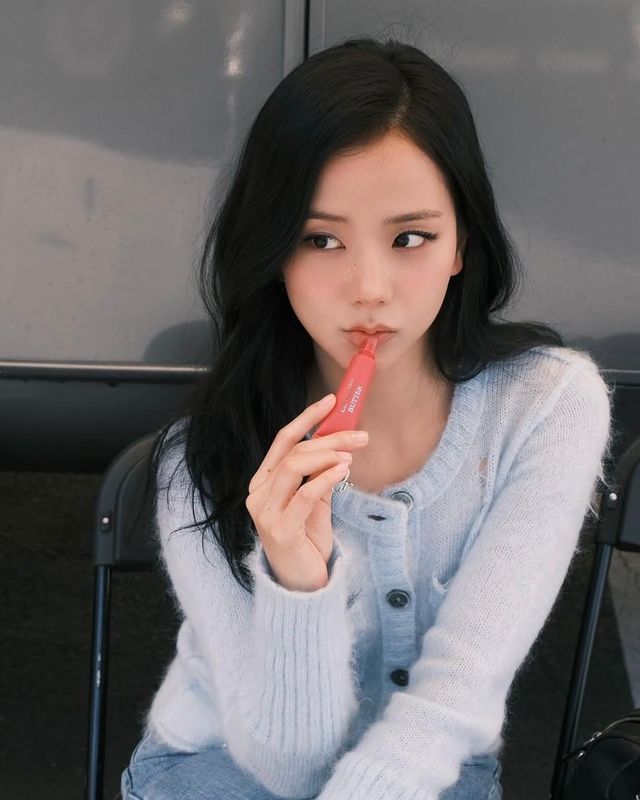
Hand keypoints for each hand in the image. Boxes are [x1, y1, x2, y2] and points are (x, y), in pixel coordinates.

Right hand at [245, 394, 368, 590]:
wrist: (301, 586)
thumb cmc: (307, 541)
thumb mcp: (316, 502)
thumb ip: (320, 475)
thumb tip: (340, 444)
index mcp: (264, 482)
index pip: (283, 440)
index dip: (306, 418)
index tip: (331, 401)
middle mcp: (258, 493)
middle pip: (292, 452)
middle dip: (328, 437)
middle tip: (359, 435)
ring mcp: (265, 512)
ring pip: (294, 467)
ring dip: (327, 455)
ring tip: (352, 453)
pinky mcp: (280, 530)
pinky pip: (304, 495)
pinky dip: (326, 478)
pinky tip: (343, 471)